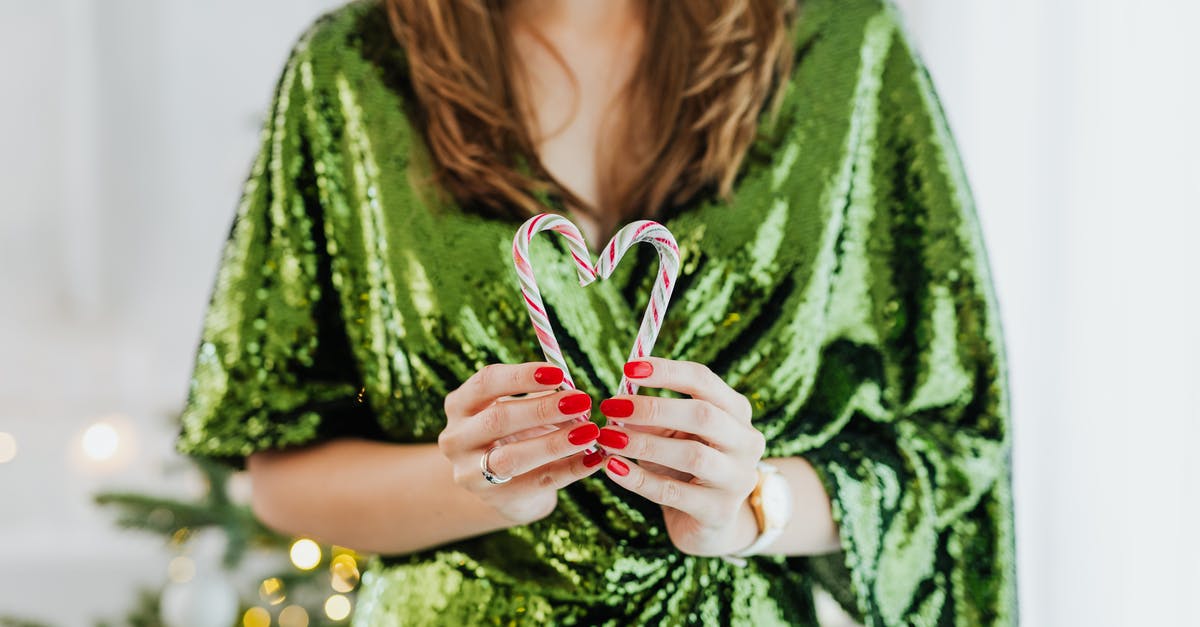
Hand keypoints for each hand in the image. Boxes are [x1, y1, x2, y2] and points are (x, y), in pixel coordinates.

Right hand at [440, 362, 604, 524]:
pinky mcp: (496, 498)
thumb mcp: (521, 409)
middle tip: (582, 401)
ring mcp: (471, 473)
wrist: (503, 485)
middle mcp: (457, 438)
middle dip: (542, 409)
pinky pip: (537, 483)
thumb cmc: (515, 433)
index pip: (486, 382)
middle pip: (497, 419)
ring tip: (589, 432)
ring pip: (512, 458)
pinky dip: (569, 470)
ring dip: (554, 443)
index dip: (522, 376)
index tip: (558, 373)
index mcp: (461, 405)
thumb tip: (576, 393)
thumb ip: (544, 397)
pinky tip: (593, 459)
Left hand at [596, 357, 765, 555]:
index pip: (704, 380)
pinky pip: (674, 492)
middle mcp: (746, 442)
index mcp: (736, 411)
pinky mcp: (719, 512)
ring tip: (608, 438)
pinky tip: (612, 468)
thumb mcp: (672, 435)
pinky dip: (639, 479)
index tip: (629, 369)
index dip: (667, 372)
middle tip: (611, 407)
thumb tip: (617, 402)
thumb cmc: (685, 467)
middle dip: (653, 409)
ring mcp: (737, 478)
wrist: (710, 522)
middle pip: (703, 415)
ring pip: (691, 455)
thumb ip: (651, 417)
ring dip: (643, 444)